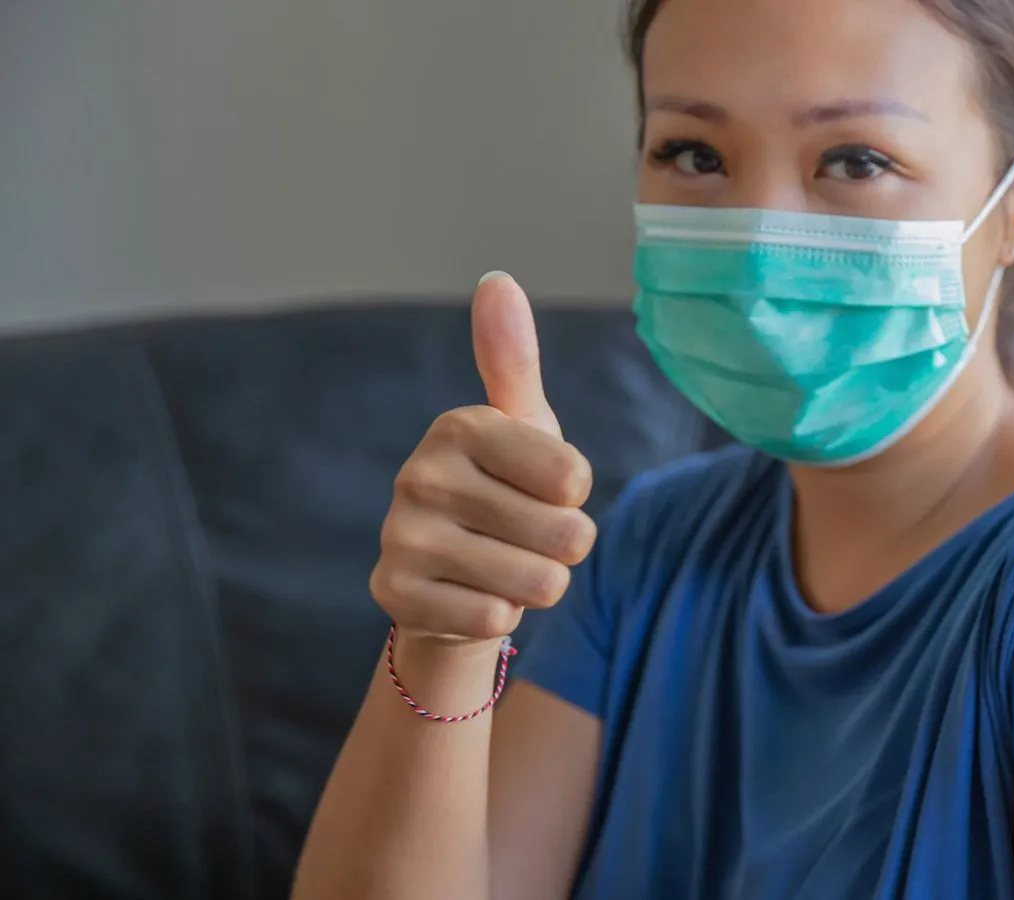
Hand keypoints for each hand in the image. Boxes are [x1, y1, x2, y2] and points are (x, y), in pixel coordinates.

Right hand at [370, 272, 597, 644]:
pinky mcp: (393, 595)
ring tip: (505, 565)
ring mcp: (401, 537)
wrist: (451, 579)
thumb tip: (497, 279)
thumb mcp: (523, 426)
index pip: (574, 478)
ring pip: (538, 583)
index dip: (575, 496)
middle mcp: (421, 475)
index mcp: (460, 426)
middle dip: (564, 547)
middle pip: (565, 534)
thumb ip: (515, 360)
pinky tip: (473, 595)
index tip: (544, 489)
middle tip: (528, 537)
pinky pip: (497, 619)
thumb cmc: (505, 492)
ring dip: (538, 584)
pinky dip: (501, 616)